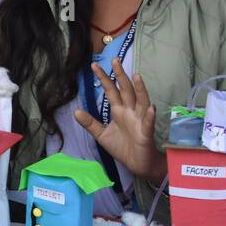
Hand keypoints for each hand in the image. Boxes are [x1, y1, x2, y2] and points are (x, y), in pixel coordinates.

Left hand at [73, 59, 166, 182]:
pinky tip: (150, 108)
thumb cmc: (122, 147)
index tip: (94, 66)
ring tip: (136, 76)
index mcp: (119, 110)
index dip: (104, 78)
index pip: (111, 91)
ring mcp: (140, 120)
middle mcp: (130, 111)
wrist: (138, 164)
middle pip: (126, 90)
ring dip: (140, 89)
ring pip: (141, 101)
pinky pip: (148, 123)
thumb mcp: (102, 134)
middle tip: (114, 60)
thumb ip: (90, 123)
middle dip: (121, 76)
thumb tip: (75, 111)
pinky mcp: (146, 133)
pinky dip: (149, 115)